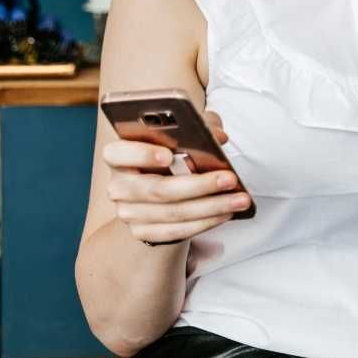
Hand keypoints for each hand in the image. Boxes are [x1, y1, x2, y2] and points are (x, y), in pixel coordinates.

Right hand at [103, 110, 252, 246]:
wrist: (156, 187)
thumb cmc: (169, 151)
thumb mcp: (181, 132)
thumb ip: (199, 125)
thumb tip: (218, 136)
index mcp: (118, 155)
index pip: (118, 153)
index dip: (141, 154)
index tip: (168, 155)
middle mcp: (118, 186)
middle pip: (157, 189)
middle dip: (199, 185)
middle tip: (230, 178)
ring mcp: (128, 213)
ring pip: (173, 213)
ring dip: (211, 207)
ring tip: (240, 199)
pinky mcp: (142, 232)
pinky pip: (176, 232)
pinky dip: (205, 222)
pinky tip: (226, 212)